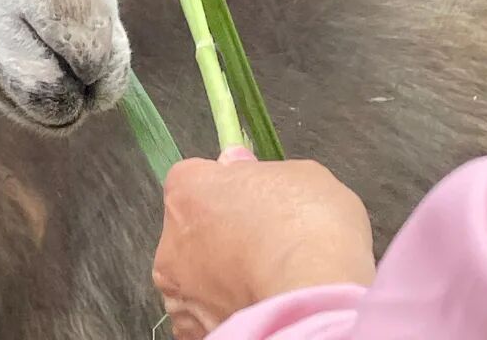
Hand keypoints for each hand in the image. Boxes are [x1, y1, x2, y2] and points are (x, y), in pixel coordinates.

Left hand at [153, 147, 374, 339]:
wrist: (316, 300)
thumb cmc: (308, 228)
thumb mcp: (298, 175)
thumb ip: (256, 171)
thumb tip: (237, 164)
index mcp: (187, 188)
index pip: (195, 180)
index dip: (225, 189)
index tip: (252, 200)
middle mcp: (170, 239)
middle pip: (190, 230)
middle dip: (219, 236)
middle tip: (263, 245)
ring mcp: (179, 293)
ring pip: (195, 279)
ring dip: (219, 279)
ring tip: (264, 282)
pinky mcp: (194, 334)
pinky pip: (205, 319)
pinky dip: (227, 314)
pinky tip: (259, 308)